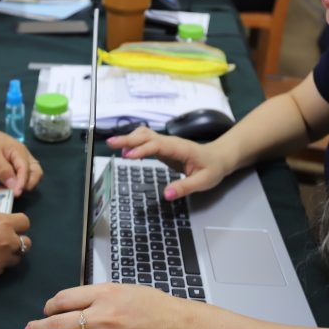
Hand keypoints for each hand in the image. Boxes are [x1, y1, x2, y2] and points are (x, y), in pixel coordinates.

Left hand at [0, 128, 42, 195]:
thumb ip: (4, 171)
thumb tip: (15, 186)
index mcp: (19, 151)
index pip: (26, 168)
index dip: (23, 182)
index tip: (16, 193)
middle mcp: (23, 157)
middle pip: (35, 173)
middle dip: (27, 185)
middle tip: (12, 192)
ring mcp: (18, 163)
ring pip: (28, 178)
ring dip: (18, 187)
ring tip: (2, 190)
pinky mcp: (12, 169)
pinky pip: (17, 179)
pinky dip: (11, 186)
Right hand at [0, 210, 31, 280]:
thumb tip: (3, 225)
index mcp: (4, 224)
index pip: (26, 223)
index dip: (17, 224)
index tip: (10, 226)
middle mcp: (7, 243)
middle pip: (26, 243)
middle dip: (17, 241)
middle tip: (3, 240)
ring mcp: (0, 261)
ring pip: (15, 259)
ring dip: (8, 255)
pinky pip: (0, 269)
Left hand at [13, 284, 193, 328]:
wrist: (175, 324)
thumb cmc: (149, 304)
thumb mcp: (119, 288)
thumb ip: (92, 294)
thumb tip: (63, 304)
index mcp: (103, 294)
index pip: (64, 299)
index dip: (49, 306)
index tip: (45, 310)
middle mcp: (102, 317)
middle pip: (59, 324)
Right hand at [106, 127, 228, 199]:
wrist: (219, 157)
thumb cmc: (212, 168)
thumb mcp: (203, 181)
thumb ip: (184, 187)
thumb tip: (166, 194)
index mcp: (181, 148)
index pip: (157, 146)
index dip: (141, 149)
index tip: (127, 155)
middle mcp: (171, 142)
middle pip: (146, 136)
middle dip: (128, 139)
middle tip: (110, 144)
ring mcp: (166, 143)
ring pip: (144, 134)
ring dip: (129, 138)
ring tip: (114, 146)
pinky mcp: (163, 147)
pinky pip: (146, 140)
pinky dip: (134, 142)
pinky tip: (126, 150)